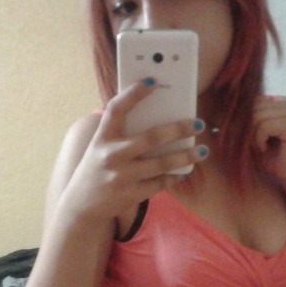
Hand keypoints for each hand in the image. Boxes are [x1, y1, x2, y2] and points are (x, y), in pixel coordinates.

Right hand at [63, 79, 207, 219]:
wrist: (82, 205)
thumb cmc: (98, 168)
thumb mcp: (101, 146)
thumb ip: (121, 132)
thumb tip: (159, 115)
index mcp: (102, 137)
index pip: (116, 109)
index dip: (133, 93)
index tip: (153, 80)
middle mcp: (111, 155)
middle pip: (150, 138)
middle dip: (178, 129)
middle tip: (198, 123)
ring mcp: (121, 177)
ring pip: (161, 164)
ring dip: (185, 156)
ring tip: (203, 151)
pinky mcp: (131, 195)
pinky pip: (160, 183)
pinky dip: (175, 176)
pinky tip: (184, 171)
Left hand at [252, 95, 285, 188]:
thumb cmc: (272, 158)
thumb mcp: (254, 135)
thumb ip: (246, 120)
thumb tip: (228, 108)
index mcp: (280, 104)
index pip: (254, 100)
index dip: (246, 118)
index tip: (248, 137)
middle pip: (254, 106)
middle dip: (249, 127)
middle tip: (254, 145)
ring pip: (258, 116)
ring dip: (253, 135)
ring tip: (260, 148)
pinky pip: (265, 126)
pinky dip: (259, 140)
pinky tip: (264, 149)